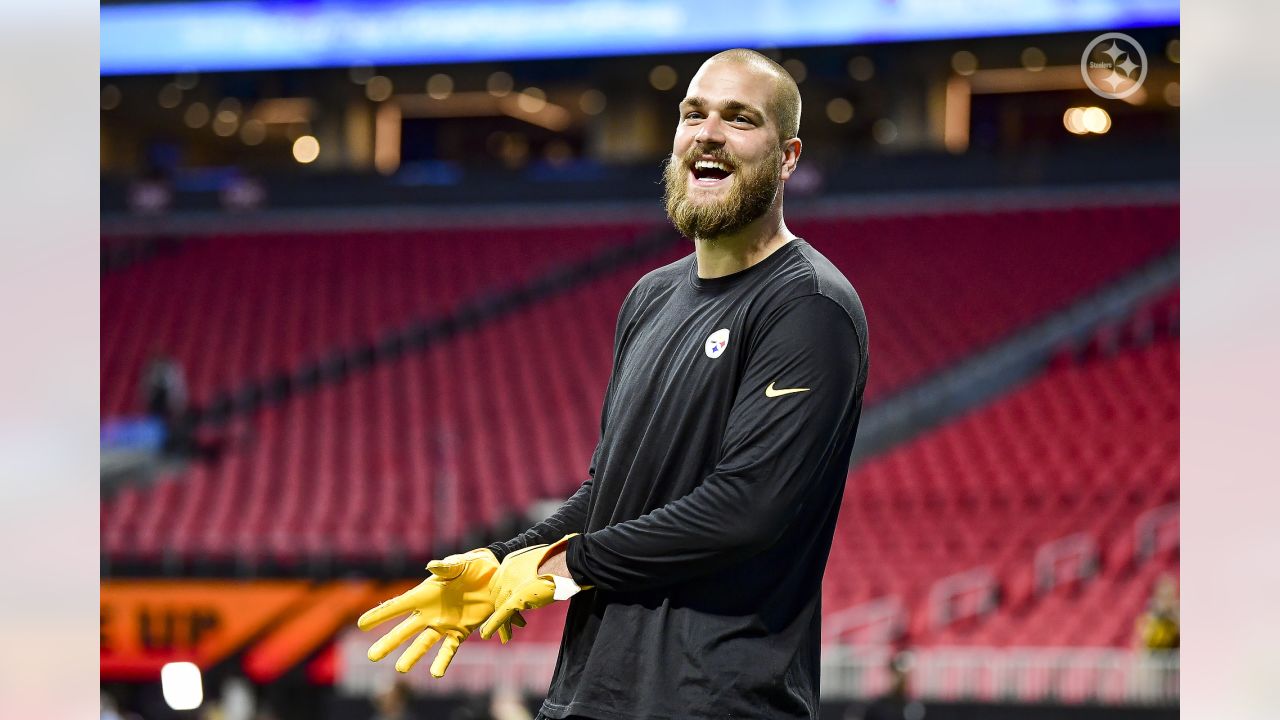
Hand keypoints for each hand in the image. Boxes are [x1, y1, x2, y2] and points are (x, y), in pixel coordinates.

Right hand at [357, 548, 524, 676]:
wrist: (496, 577)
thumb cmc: (474, 566)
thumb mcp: (460, 564)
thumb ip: (446, 567)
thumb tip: (431, 566)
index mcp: (425, 594)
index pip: (398, 606)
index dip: (380, 615)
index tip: (361, 624)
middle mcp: (430, 612)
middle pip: (405, 630)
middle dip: (389, 642)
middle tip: (371, 656)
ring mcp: (443, 623)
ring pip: (423, 643)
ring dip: (412, 656)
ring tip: (401, 670)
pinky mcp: (460, 631)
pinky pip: (449, 649)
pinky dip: (443, 661)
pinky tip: (436, 674)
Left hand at [479, 534, 587, 639]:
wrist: (566, 562)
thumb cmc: (559, 562)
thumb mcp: (540, 564)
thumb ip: (532, 573)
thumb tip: (537, 581)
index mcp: (510, 562)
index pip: (499, 583)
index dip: (504, 596)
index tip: (512, 605)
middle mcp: (506, 572)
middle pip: (498, 596)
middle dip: (504, 609)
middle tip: (514, 621)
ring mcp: (510, 585)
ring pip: (499, 607)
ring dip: (501, 622)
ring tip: (505, 636)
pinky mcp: (517, 598)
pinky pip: (501, 614)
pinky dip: (493, 625)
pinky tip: (486, 635)